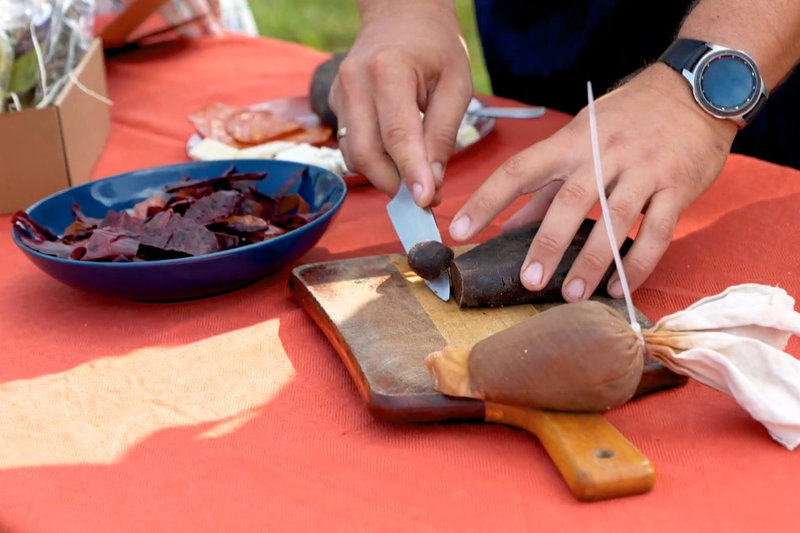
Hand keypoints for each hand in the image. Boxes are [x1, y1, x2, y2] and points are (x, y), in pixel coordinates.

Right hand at [328, 0, 472, 206]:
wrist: (400, 14)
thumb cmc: (434, 46)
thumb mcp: (456, 84)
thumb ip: (444, 133)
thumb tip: (432, 182)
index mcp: (388, 71)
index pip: (397, 135)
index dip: (411, 173)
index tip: (425, 201)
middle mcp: (355, 83)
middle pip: (366, 154)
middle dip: (394, 184)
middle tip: (425, 195)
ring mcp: (340, 94)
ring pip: (354, 156)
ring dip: (383, 176)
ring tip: (413, 176)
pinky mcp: (336, 104)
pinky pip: (351, 146)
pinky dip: (374, 162)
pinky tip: (396, 156)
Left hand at [448, 63, 738, 300]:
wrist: (697, 90)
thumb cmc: (627, 120)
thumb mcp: (580, 140)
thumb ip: (545, 186)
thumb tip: (507, 226)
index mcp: (572, 142)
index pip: (519, 170)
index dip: (486, 200)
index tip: (459, 230)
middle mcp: (605, 153)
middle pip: (570, 200)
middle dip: (547, 243)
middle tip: (529, 279)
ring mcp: (644, 170)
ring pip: (615, 220)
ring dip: (592, 262)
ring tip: (572, 296)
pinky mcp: (678, 187)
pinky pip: (657, 232)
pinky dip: (637, 264)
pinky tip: (618, 287)